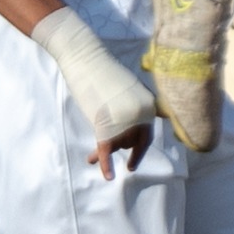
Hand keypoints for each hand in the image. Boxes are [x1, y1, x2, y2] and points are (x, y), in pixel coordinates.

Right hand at [29, 5, 160, 176]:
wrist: (85, 57)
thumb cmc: (101, 72)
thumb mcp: (126, 90)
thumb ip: (132, 108)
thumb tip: (131, 131)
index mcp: (149, 103)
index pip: (147, 134)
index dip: (139, 149)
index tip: (132, 164)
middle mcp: (141, 112)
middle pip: (132, 141)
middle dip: (121, 151)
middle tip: (110, 162)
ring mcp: (124, 118)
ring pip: (117, 144)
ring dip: (105, 153)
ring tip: (90, 159)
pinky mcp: (105, 122)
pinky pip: (107, 148)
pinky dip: (107, 163)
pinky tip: (107, 176)